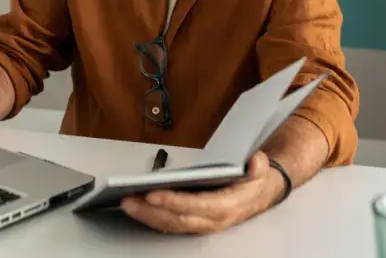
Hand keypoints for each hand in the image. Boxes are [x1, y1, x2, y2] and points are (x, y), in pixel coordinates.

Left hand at [120, 152, 283, 234]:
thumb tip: (254, 161)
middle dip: (151, 211)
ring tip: (126, 202)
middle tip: (128, 200)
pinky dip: (152, 217)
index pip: (197, 206)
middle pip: (178, 219)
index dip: (174, 202)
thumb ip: (257, 166)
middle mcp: (212, 220)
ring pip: (171, 224)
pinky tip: (136, 208)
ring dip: (147, 216)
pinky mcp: (193, 223)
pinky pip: (170, 224)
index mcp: (226, 206)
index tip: (153, 193)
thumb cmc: (252, 181)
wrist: (258, 195)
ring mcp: (201, 224)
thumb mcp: (259, 170)